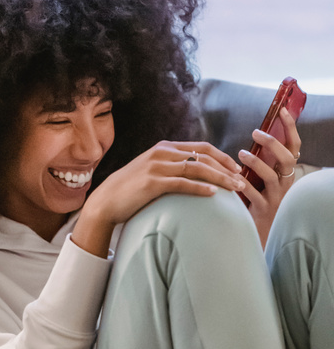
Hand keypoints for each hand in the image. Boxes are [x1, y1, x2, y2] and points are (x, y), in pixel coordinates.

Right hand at [72, 140, 244, 258]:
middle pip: (204, 156)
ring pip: (197, 168)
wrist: (106, 201)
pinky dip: (200, 188)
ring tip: (235, 189)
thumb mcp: (152, 171)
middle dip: (226, 168)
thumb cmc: (131, 190)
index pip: (202, 147)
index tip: (236, 169)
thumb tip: (194, 174)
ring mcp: (157, 167)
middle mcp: (162, 153)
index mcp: (165, 147)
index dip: (222, 157)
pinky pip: (182, 183)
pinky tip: (213, 195)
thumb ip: (171, 167)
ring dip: (219, 178)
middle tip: (242, 180)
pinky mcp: (153, 183)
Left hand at [237, 107, 300, 247]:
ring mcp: (276, 198)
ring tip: (241, 154)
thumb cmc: (260, 202)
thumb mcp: (265, 180)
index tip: (282, 111)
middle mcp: (285, 184)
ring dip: (256, 162)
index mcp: (286, 173)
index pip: (294, 147)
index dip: (291, 128)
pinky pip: (254, 195)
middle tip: (256, 132)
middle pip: (287, 159)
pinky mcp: (263, 210)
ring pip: (271, 176)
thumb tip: (255, 138)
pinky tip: (233, 179)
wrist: (260, 233)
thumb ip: (263, 162)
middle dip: (273, 143)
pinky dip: (243, 185)